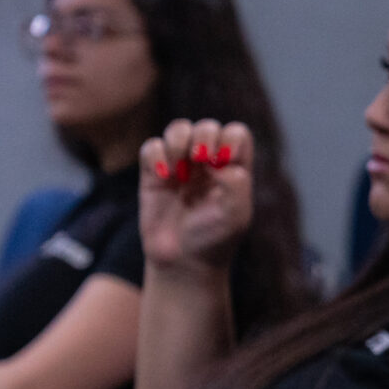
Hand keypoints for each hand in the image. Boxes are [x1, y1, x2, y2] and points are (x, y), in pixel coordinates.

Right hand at [138, 118, 256, 272]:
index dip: (230, 139)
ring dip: (179, 140)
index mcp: (233, 169)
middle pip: (208, 127)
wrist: (183, 262)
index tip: (224, 161)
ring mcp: (181, 166)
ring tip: (180, 169)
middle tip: (202, 159)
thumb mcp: (235, 215)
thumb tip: (218, 162)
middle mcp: (208, 163)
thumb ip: (236, 184)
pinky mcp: (154, 174)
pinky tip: (163, 176)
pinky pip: (152, 147)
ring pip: (179, 129)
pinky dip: (156, 155)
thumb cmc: (214, 239)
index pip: (236, 134)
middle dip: (205, 137)